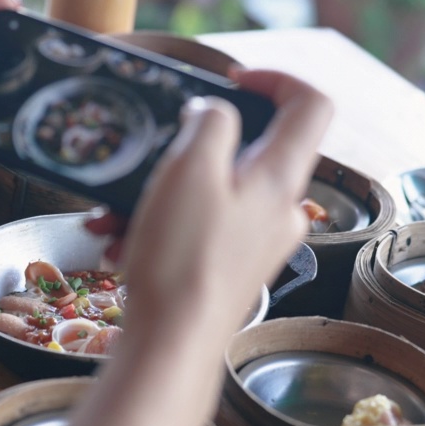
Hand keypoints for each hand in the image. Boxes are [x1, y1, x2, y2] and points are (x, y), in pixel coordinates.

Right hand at [87, 69, 332, 357]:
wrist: (171, 347)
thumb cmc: (183, 259)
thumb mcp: (189, 169)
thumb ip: (209, 123)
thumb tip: (213, 112)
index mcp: (281, 178)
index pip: (310, 105)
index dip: (275, 79)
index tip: (230, 80)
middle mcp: (279, 210)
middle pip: (248, 150)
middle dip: (187, 149)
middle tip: (151, 157)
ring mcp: (256, 242)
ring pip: (211, 192)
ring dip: (159, 192)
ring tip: (114, 214)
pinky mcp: (229, 269)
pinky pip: (196, 228)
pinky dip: (158, 225)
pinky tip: (120, 242)